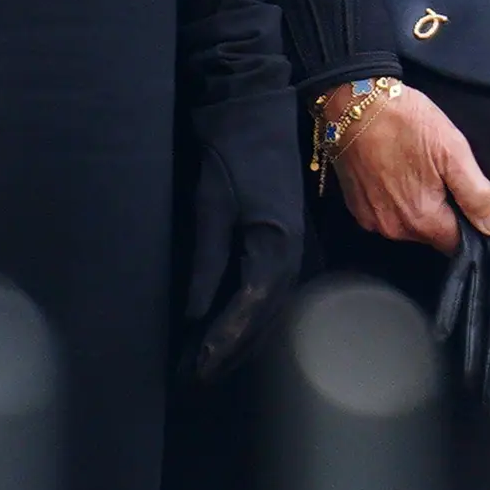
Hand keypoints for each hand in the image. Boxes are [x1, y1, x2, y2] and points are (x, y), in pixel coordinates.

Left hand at [182, 100, 302, 381]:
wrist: (257, 108)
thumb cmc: (231, 152)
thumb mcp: (210, 207)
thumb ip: (206, 263)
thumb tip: (195, 315)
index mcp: (273, 247)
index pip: (247, 312)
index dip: (220, 345)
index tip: (194, 371)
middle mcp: (292, 254)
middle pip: (264, 321)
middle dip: (231, 353)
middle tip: (196, 381)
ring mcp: (294, 248)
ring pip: (272, 311)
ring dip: (243, 340)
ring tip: (210, 364)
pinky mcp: (287, 240)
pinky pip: (273, 292)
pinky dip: (253, 317)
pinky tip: (233, 328)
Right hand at [325, 80, 489, 252]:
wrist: (353, 104)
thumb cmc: (404, 123)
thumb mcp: (452, 151)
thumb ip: (477, 194)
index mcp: (423, 219)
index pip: (457, 243)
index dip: (469, 225)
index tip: (469, 200)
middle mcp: (395, 228)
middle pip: (433, 235)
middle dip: (443, 212)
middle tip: (442, 174)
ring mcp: (372, 219)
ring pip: (410, 225)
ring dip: (419, 206)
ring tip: (419, 170)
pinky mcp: (357, 208)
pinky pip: (387, 214)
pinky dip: (395, 200)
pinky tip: (397, 173)